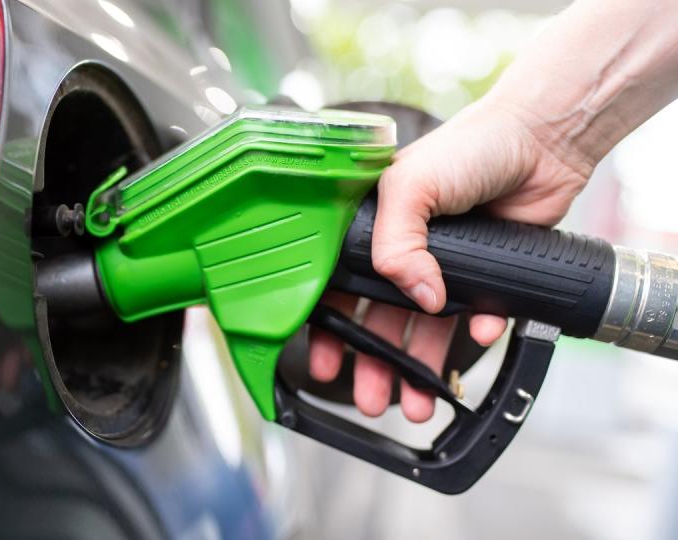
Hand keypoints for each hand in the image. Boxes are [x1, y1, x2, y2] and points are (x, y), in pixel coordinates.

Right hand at [309, 97, 592, 421]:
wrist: (542, 141)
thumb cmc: (471, 145)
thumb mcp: (410, 184)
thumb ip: (396, 245)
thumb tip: (418, 299)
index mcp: (368, 225)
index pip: (337, 286)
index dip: (330, 327)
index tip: (326, 363)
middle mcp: (403, 249)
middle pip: (377, 319)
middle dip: (374, 363)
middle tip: (372, 399)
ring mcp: (443, 263)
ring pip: (423, 329)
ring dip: (419, 366)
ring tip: (418, 401)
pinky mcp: (483, 274)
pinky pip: (475, 317)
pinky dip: (477, 332)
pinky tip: (479, 336)